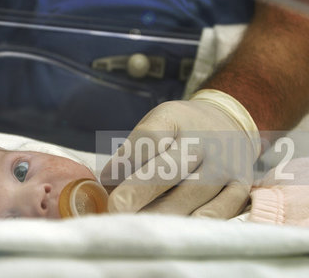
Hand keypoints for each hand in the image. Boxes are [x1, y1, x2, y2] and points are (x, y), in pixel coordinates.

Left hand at [100, 89, 260, 217]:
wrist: (229, 121)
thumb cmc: (180, 129)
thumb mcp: (156, 124)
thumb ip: (132, 152)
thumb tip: (108, 183)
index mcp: (175, 119)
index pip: (148, 138)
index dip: (126, 160)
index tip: (106, 180)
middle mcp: (202, 140)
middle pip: (169, 167)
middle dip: (140, 190)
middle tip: (117, 208)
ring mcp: (223, 164)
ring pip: (194, 192)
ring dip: (164, 212)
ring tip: (140, 225)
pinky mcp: (240, 184)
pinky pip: (224, 207)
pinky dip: (202, 220)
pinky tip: (181, 230)